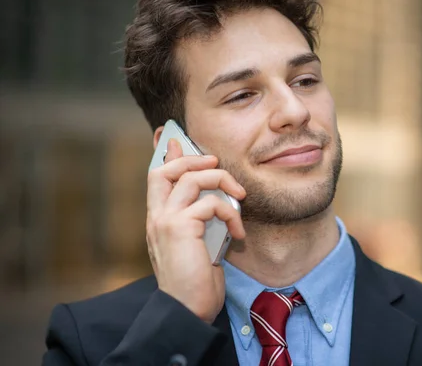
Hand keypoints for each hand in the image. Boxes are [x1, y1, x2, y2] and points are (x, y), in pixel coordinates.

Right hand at [146, 138, 245, 323]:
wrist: (187, 311)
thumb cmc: (196, 282)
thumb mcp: (197, 245)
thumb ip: (199, 221)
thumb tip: (213, 201)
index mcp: (158, 220)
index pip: (156, 178)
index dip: (166, 155)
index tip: (174, 138)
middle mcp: (156, 217)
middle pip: (164, 170)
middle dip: (191, 159)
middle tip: (214, 162)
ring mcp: (165, 221)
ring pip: (190, 179)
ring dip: (220, 181)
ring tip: (239, 196)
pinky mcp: (180, 228)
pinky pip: (210, 203)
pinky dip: (230, 213)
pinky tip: (238, 234)